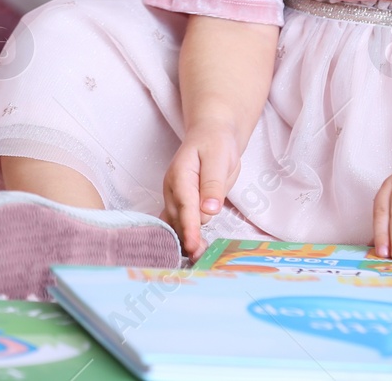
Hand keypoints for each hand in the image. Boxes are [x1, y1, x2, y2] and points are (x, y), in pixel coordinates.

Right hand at [160, 119, 240, 260]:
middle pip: (180, 219)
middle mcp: (173, 189)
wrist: (211, 135)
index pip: (186, 205)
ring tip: (198, 256)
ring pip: (178, 223)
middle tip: (201, 257)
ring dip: (186, 239)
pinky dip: (184, 235)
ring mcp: (174, 197)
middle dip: (188, 238)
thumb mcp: (218, 157)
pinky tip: (191, 247)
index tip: (192, 244)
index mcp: (181, 175)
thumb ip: (213, 183)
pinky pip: (179, 222)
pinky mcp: (180, 203)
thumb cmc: (215, 143)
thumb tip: (210, 209)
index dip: (190, 227)